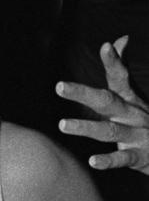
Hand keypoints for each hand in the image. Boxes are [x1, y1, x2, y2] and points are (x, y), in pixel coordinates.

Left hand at [57, 37, 148, 174]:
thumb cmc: (144, 121)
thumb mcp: (134, 96)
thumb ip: (122, 69)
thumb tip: (118, 39)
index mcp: (130, 100)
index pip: (120, 77)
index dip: (114, 62)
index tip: (106, 46)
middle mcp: (133, 114)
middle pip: (107, 101)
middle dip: (83, 93)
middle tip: (59, 86)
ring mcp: (138, 135)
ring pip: (110, 130)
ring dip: (86, 127)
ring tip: (62, 124)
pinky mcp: (140, 157)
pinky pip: (123, 158)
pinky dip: (108, 161)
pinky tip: (92, 161)